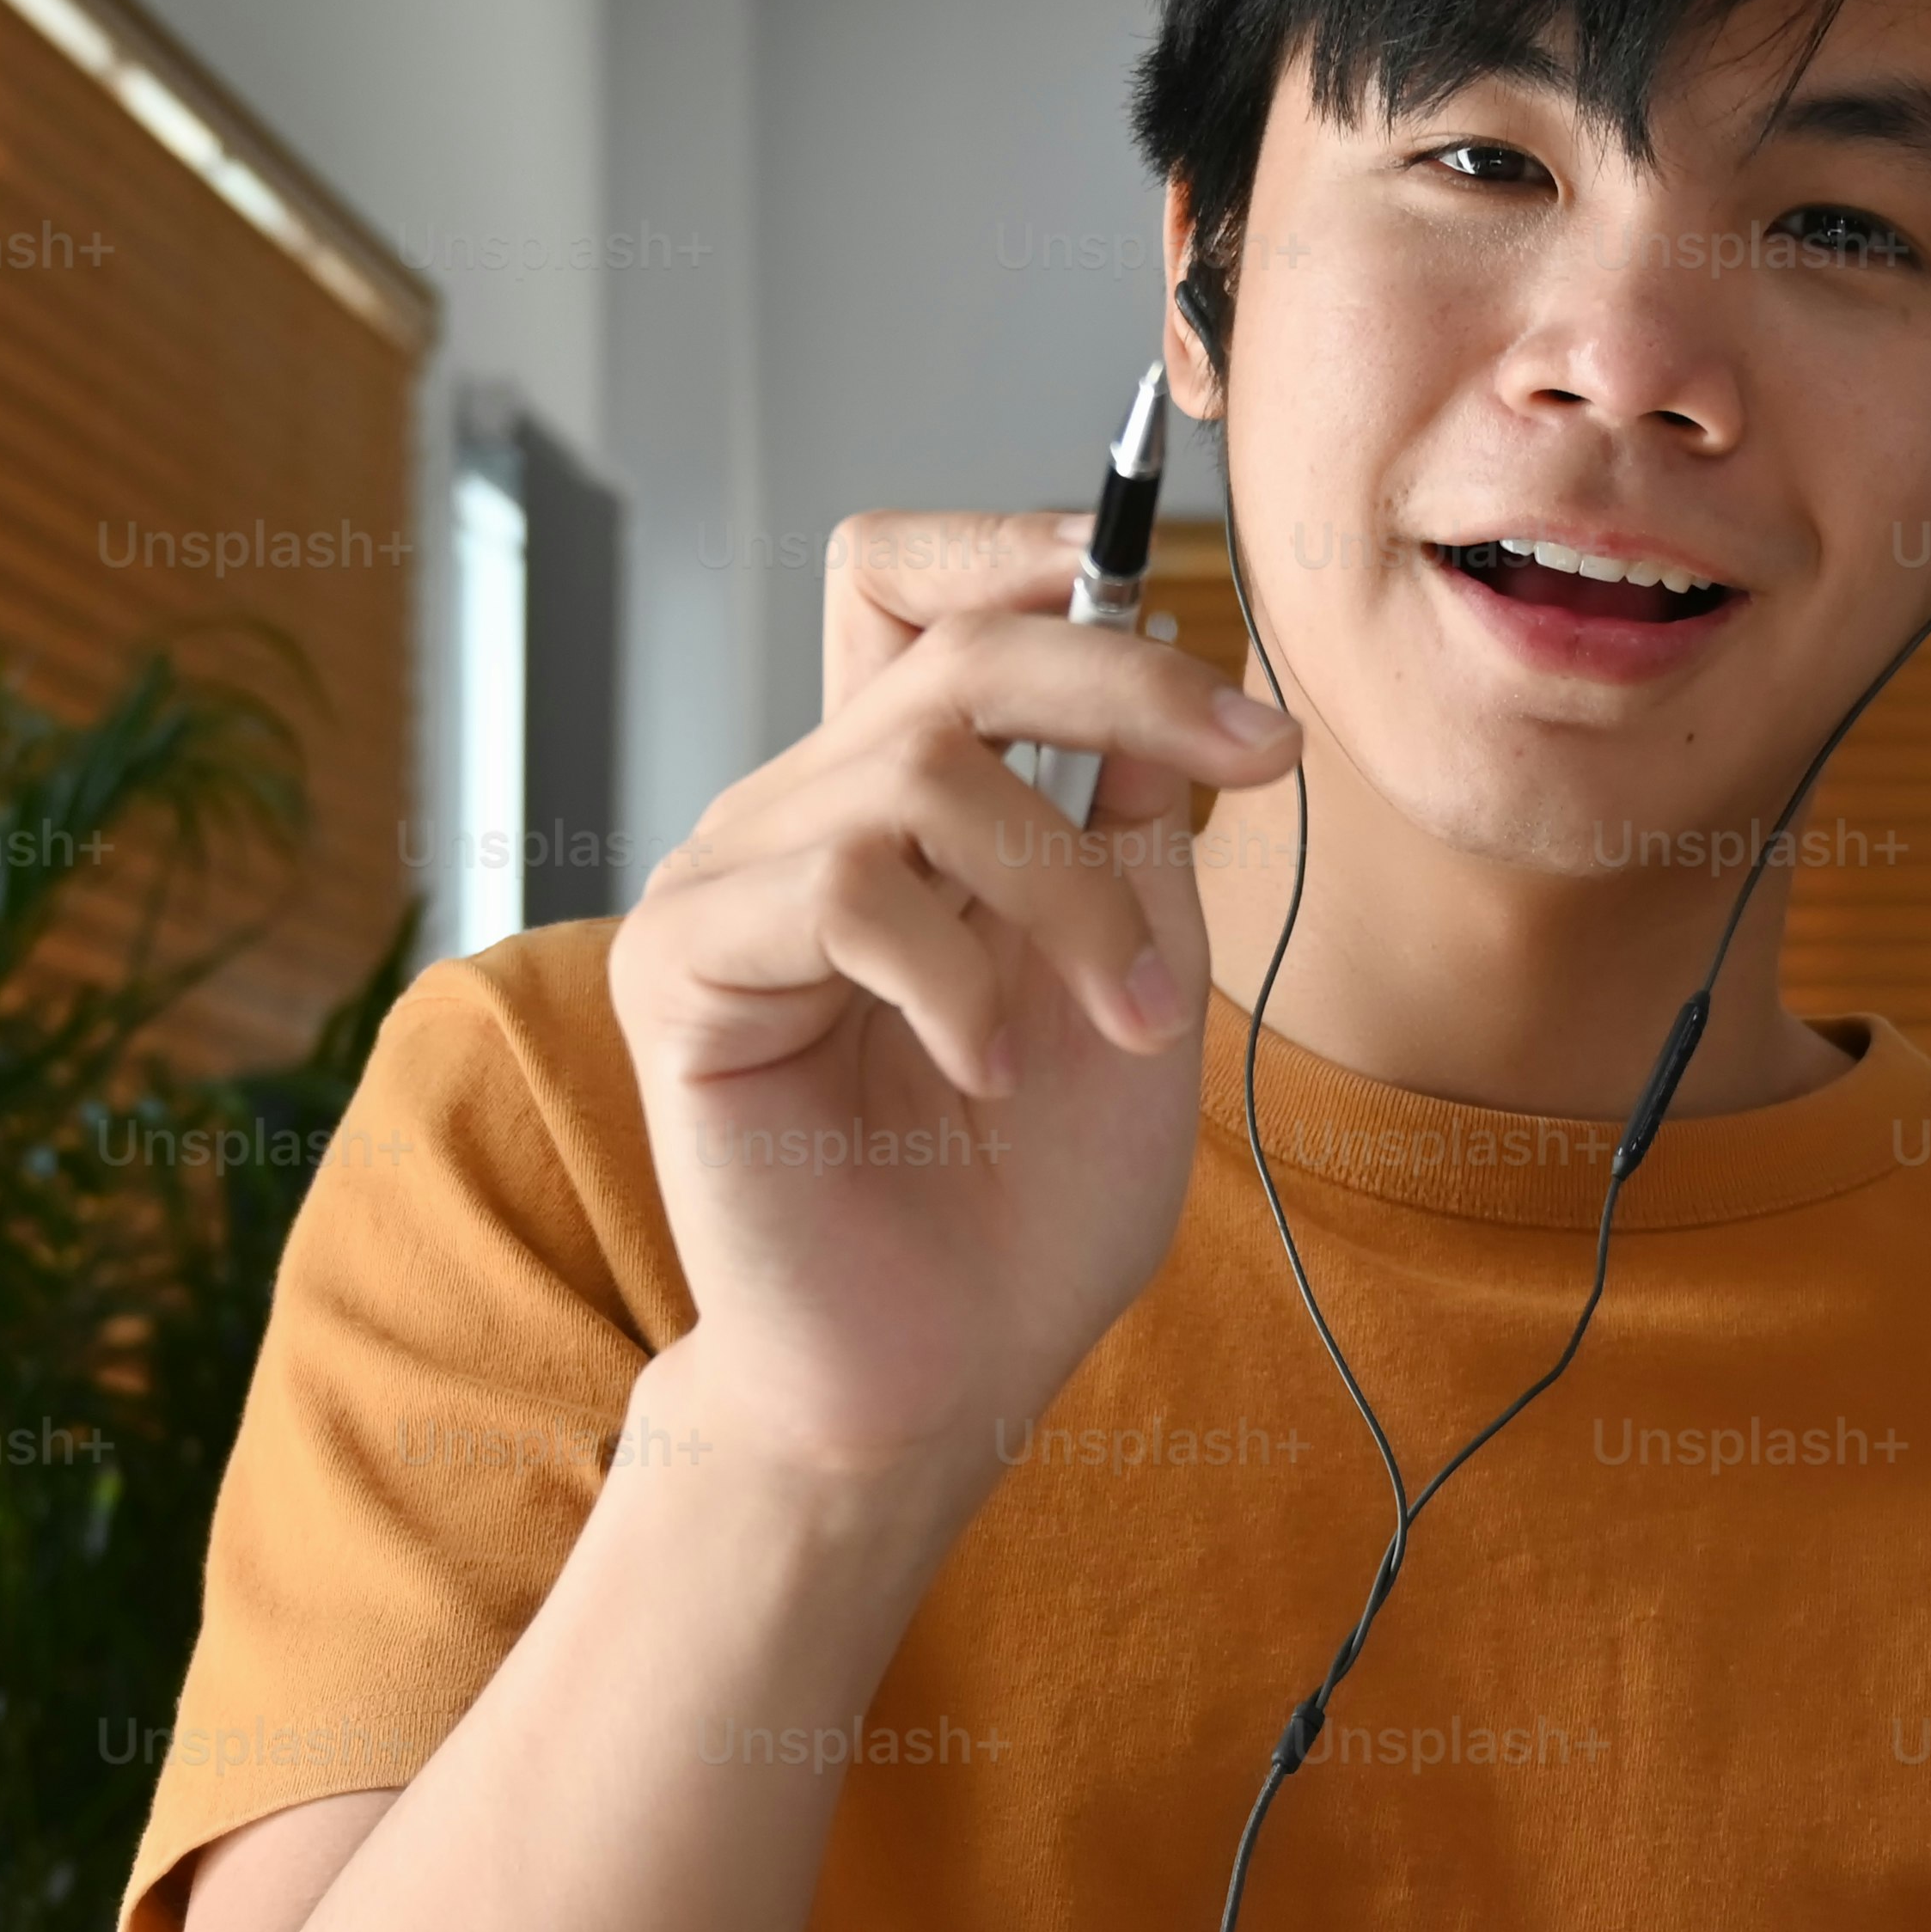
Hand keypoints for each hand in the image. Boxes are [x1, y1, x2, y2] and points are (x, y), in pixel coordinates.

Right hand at [613, 504, 1298, 1485]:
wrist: (944, 1376)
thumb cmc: (1033, 1199)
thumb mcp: (1141, 972)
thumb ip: (1136, 823)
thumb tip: (1166, 664)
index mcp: (900, 801)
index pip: (918, 587)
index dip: (1033, 554)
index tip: (1203, 652)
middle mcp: (800, 815)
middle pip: (951, 643)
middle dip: (1131, 687)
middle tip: (1253, 769)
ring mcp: (725, 883)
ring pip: (919, 775)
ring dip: (1071, 894)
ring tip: (1125, 1019)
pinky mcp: (677, 971)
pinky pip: (839, 890)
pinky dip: (956, 978)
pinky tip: (983, 1072)